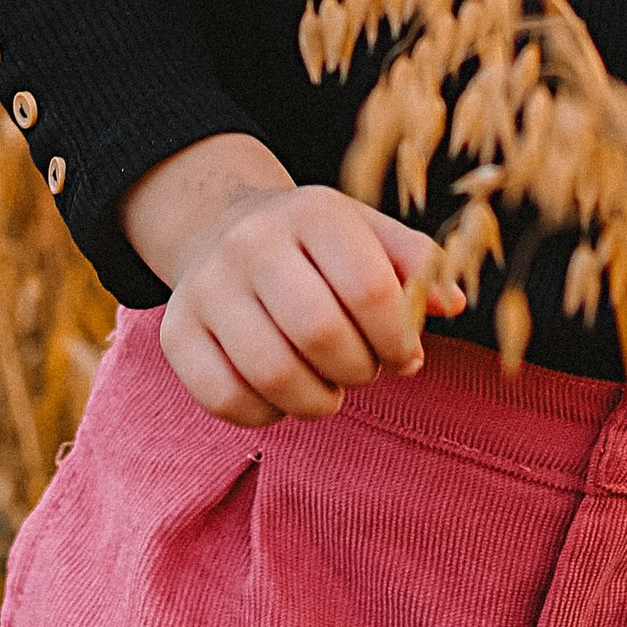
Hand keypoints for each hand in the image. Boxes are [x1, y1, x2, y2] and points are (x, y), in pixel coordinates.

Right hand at [122, 134, 465, 427]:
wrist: (222, 230)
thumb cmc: (316, 247)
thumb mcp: (370, 235)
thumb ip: (417, 265)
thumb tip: (450, 302)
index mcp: (313, 212)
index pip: (371, 290)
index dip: (399, 340)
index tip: (404, 356)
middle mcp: (251, 242)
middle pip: (321, 335)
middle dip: (359, 371)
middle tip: (363, 370)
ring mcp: (206, 287)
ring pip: (274, 375)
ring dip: (317, 400)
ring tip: (327, 386)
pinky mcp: (176, 332)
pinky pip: (227, 400)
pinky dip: (267, 414)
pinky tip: (282, 393)